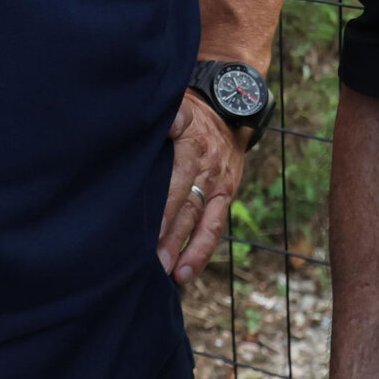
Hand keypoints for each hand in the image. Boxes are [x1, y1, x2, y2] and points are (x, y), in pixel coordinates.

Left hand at [158, 84, 248, 283]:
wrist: (230, 108)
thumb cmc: (190, 111)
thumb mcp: (178, 105)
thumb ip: (168, 116)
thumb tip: (168, 121)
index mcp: (191, 140)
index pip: (178, 173)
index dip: (165, 200)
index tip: (147, 223)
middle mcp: (206, 164)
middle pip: (187, 202)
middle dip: (168, 233)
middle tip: (148, 260)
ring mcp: (218, 182)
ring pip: (201, 219)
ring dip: (184, 248)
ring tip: (167, 272)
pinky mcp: (226, 195)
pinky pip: (215, 226)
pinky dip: (201, 251)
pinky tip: (186, 273)